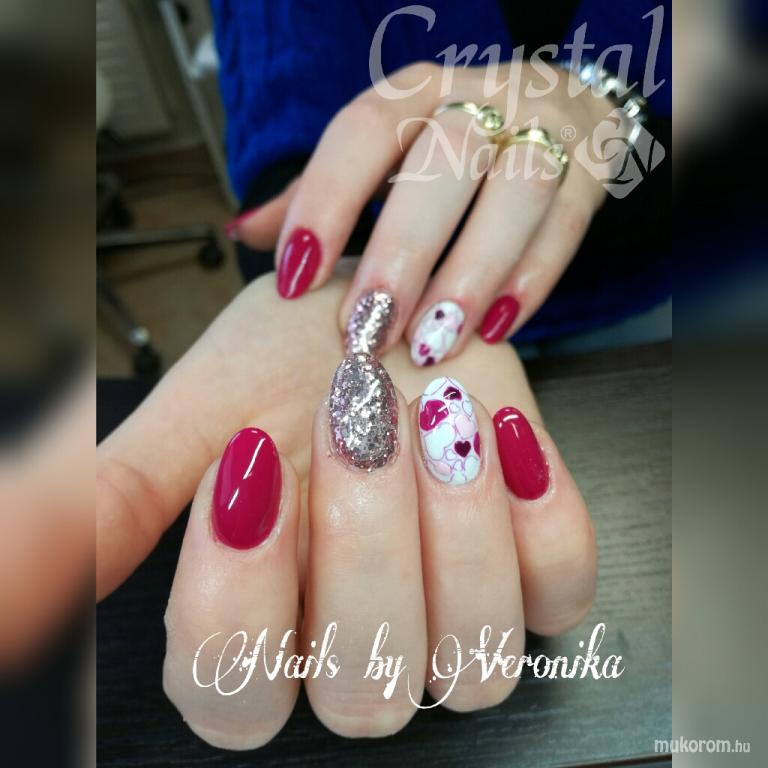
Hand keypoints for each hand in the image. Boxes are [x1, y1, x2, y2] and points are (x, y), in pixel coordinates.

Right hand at [97, 267, 595, 746]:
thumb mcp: (197, 412)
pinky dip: (542, 519)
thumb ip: (115, 497)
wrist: (385, 310)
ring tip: (436, 412)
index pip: (233, 692)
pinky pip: (562, 590)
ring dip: (458, 532)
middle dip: (361, 546)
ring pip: (477, 664)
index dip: (234, 597)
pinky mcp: (534, 565)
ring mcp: (459, 613)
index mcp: (263, 622)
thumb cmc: (291, 361)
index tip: (244, 460)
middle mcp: (362, 640)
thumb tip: (17, 581)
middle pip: (365, 689)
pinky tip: (504, 436)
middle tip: (352, 411)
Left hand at [228, 61, 613, 362]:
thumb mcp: (381, 150)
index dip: (325, 202)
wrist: (557, 105)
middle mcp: (479, 100)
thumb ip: (317, 192)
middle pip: (445, 161)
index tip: (292, 282)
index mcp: (414, 93)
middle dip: (403, 252)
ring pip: (516, 191)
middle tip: (368, 331)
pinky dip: (531, 280)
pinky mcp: (590, 172)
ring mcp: (544, 130)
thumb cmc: (448, 144)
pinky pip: (566, 224)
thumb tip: (244, 231)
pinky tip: (493, 330)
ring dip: (472, 273)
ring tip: (433, 343)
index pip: (362, 131)